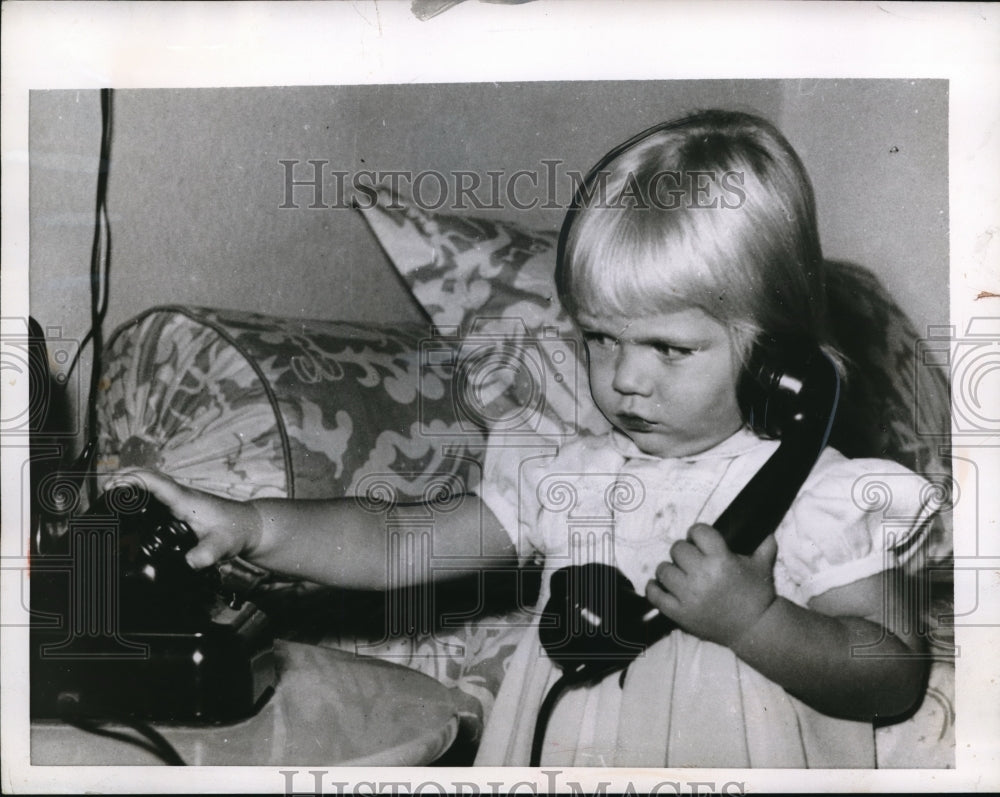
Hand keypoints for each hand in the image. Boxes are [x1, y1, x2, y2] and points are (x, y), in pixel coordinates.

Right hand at [103, 468, 261, 569]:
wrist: (249, 527)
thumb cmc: (236, 532)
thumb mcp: (221, 546)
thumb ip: (206, 554)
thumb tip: (191, 562)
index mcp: (185, 499)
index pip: (155, 482)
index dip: (132, 481)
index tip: (112, 487)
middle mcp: (180, 495)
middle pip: (148, 477)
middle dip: (124, 478)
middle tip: (102, 491)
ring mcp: (180, 499)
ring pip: (152, 484)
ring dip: (131, 484)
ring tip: (108, 496)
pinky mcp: (181, 506)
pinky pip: (156, 494)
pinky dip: (140, 493)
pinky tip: (130, 507)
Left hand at [645, 523, 777, 648]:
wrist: (755, 629)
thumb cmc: (758, 596)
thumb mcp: (763, 567)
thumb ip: (765, 546)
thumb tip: (766, 532)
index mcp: (721, 560)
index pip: (698, 531)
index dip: (698, 533)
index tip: (700, 540)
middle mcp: (703, 575)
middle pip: (678, 548)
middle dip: (684, 551)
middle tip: (692, 560)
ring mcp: (689, 595)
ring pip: (664, 569)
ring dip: (670, 569)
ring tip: (679, 573)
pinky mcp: (680, 613)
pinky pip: (656, 596)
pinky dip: (653, 588)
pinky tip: (658, 584)